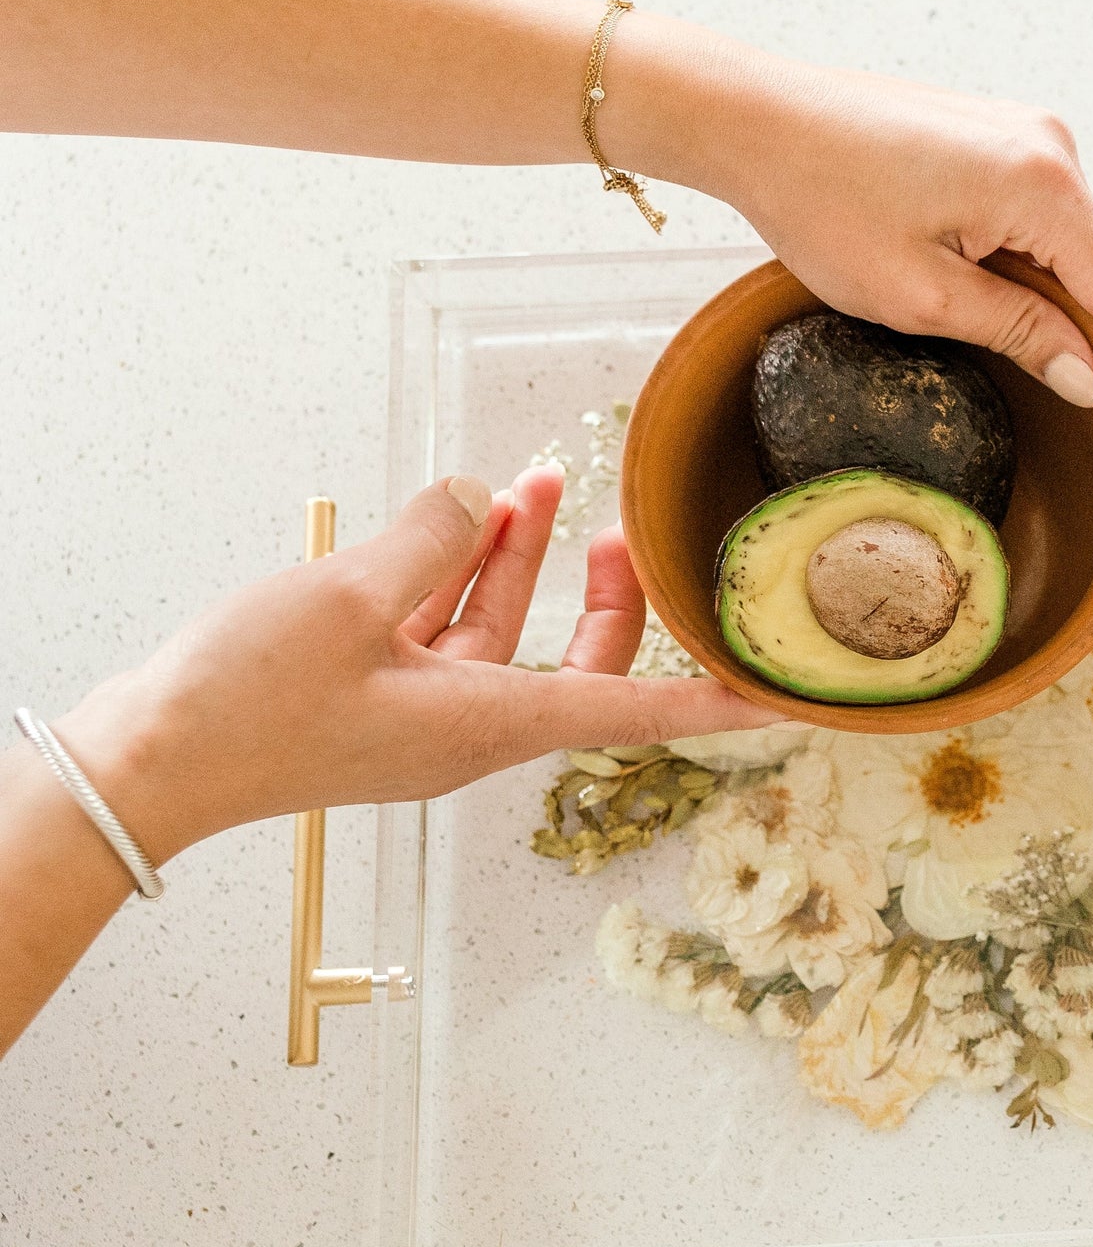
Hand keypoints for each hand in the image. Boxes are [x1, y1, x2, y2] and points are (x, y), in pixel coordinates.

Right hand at [56, 465, 772, 864]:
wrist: (149, 763)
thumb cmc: (247, 706)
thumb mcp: (352, 600)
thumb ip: (434, 541)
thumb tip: (480, 501)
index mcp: (491, 724)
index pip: (641, 713)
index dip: (721, 701)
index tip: (788, 699)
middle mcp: (473, 728)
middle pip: (583, 665)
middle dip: (612, 594)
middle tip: (619, 524)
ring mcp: (425, 713)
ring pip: (507, 634)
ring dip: (523, 560)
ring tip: (537, 484)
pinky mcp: (379, 695)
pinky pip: (447, 632)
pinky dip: (460, 576)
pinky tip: (460, 516)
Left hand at [629, 35, 1092, 438]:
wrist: (759, 119)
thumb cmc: (821, 203)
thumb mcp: (920, 296)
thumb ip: (1019, 334)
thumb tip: (1090, 379)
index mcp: (1045, 187)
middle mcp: (1054, 149)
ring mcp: (1031, 137)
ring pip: (1081, 252)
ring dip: (1080, 318)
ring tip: (1074, 391)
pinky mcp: (1003, 139)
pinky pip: (1048, 224)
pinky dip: (1047, 279)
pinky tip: (1031, 327)